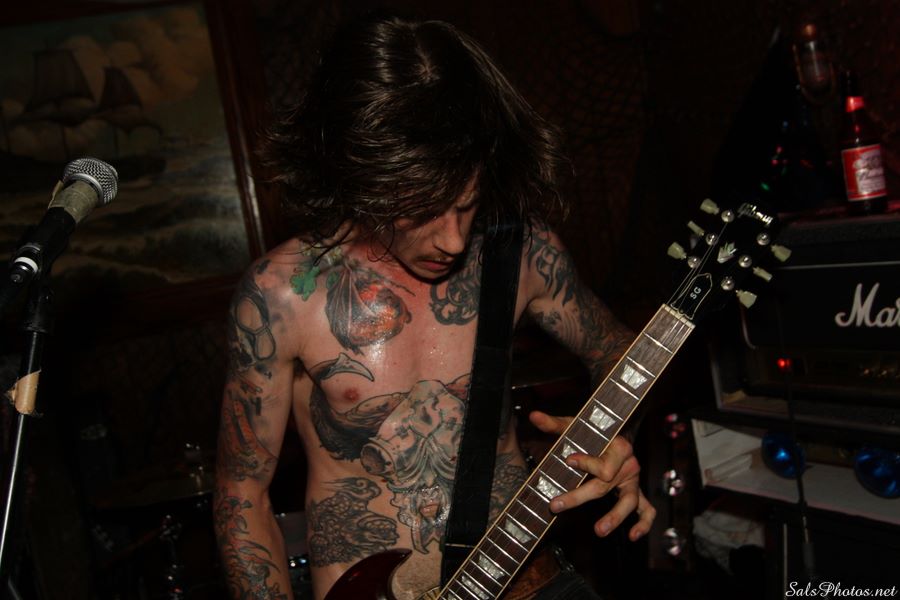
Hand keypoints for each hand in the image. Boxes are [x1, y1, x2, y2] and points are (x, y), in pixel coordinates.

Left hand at [528, 410, 655, 541]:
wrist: (618, 432)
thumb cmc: (595, 431)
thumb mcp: (576, 425)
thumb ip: (555, 423)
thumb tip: (534, 416)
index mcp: (618, 447)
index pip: (603, 464)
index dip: (586, 463)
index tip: (568, 460)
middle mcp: (628, 465)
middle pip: (604, 486)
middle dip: (578, 496)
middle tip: (555, 505)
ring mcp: (633, 481)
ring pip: (628, 502)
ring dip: (615, 517)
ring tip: (599, 530)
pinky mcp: (635, 492)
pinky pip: (646, 510)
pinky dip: (643, 524)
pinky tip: (632, 536)